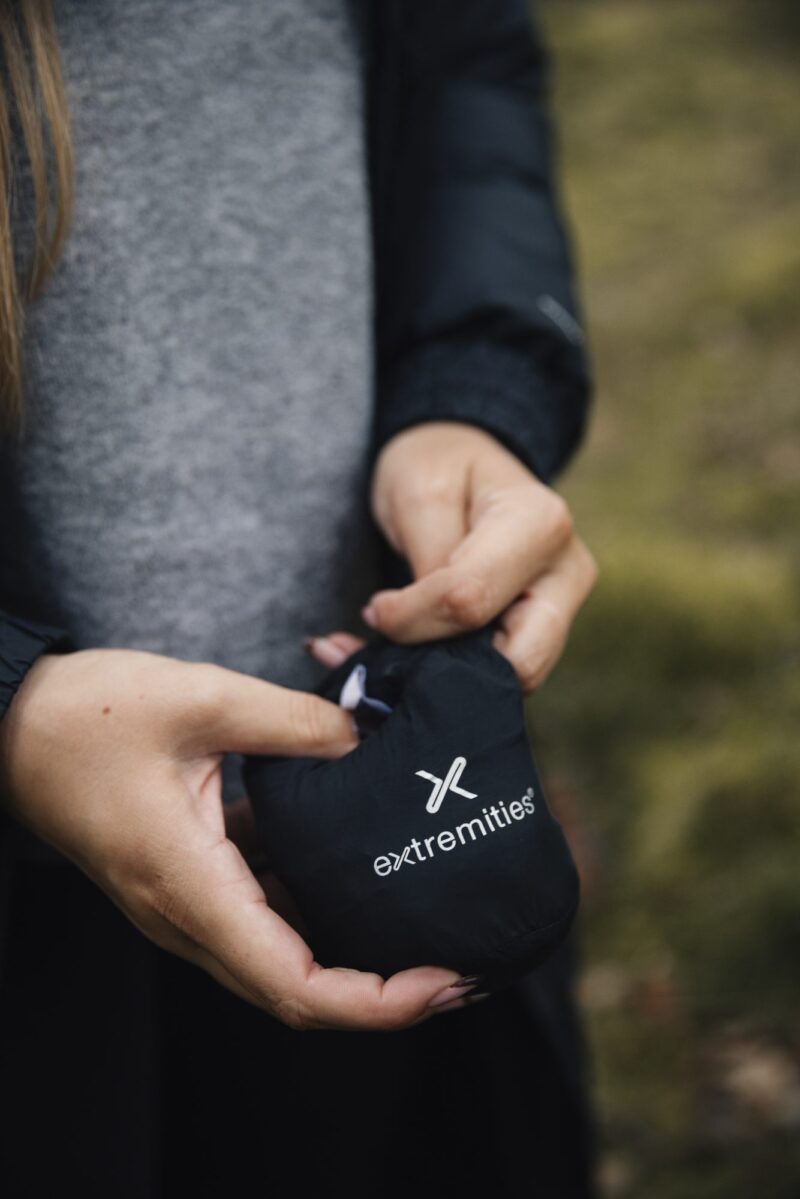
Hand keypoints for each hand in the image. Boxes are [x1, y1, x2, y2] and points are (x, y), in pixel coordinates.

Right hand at [0, 648, 475, 1029]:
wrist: (12, 724)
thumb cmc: (87, 715)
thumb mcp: (201, 699)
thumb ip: (296, 721)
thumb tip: (370, 737)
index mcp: (190, 885)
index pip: (294, 983)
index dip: (377, 1001)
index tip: (442, 979)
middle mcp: (187, 916)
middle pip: (296, 992)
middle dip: (383, 995)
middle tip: (459, 967)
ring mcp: (183, 905)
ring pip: (279, 964)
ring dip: (353, 963)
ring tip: (424, 931)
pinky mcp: (186, 882)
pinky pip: (260, 921)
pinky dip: (316, 917)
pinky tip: (358, 875)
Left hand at [308, 422, 598, 693]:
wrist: (465, 465)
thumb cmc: (440, 467)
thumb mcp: (419, 494)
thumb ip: (428, 563)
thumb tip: (420, 633)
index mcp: (540, 524)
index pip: (470, 601)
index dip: (410, 618)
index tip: (374, 609)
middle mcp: (566, 572)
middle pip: (515, 662)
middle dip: (448, 665)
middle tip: (395, 640)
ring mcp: (563, 608)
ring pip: (514, 679)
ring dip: (450, 676)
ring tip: (399, 645)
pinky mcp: (545, 633)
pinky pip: (504, 675)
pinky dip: (458, 675)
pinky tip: (419, 652)